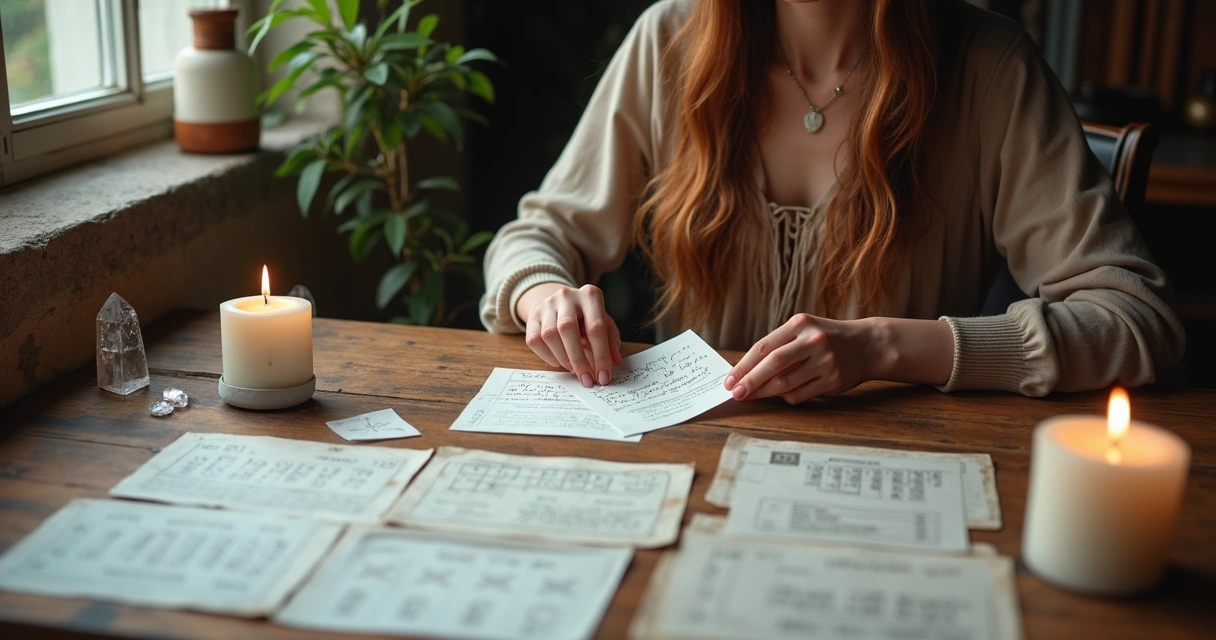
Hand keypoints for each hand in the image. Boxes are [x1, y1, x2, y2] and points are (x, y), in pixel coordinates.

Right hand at [516, 283, 622, 386]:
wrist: (559, 303)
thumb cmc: (586, 317)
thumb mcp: (603, 322)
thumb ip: (610, 340)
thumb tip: (614, 361)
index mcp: (589, 295)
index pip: (596, 327)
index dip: (601, 355)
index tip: (603, 377)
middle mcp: (566, 296)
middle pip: (568, 328)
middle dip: (578, 359)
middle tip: (586, 379)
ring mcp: (546, 305)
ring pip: (549, 335)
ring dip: (563, 358)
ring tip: (573, 370)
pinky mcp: (532, 316)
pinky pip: (535, 340)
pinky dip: (547, 356)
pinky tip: (559, 362)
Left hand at [725, 314, 879, 403]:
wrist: (868, 345)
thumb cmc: (827, 338)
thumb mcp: (805, 330)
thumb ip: (779, 346)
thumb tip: (746, 371)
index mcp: (800, 324)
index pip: (764, 346)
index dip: (744, 365)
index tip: (729, 379)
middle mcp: (813, 340)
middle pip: (773, 364)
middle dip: (750, 381)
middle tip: (735, 393)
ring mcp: (825, 361)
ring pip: (785, 383)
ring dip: (764, 393)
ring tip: (751, 396)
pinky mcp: (833, 380)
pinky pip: (800, 394)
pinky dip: (786, 397)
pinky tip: (780, 395)